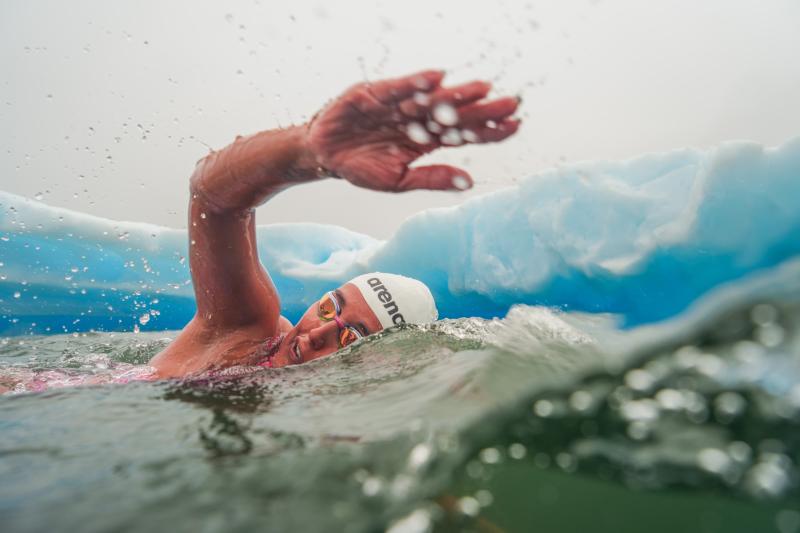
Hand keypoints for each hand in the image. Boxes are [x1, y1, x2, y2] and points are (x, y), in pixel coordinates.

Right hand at [305, 70, 519, 191]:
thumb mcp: (397, 180)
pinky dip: (415, 83)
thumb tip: (469, 182)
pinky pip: (398, 87)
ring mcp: (398, 105)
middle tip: (512, 103)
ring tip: (482, 89)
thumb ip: (431, 178)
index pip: (464, 135)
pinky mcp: (375, 94)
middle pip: (454, 113)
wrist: (323, 156)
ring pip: (431, 99)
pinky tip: (437, 78)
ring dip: (456, 94)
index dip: (489, 130)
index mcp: (425, 141)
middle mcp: (417, 120)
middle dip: (482, 109)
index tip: (515, 126)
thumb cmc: (361, 167)